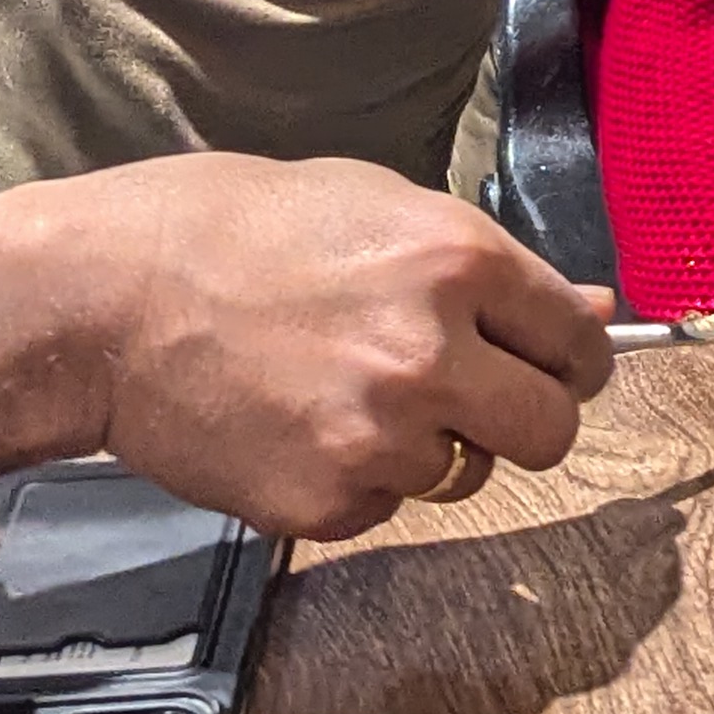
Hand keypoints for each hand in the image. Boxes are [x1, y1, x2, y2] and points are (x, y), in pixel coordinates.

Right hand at [0, 156, 617, 541]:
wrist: (119, 300)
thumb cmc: (248, 232)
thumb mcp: (384, 208)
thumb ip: (494, 270)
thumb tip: (593, 310)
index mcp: (459, 261)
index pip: (578, 343)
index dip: (575, 359)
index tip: (561, 366)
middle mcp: (433, 354)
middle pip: (550, 430)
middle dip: (528, 417)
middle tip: (482, 398)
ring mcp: (379, 438)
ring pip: (466, 471)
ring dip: (434, 444)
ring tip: (356, 392)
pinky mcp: (327, 505)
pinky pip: (388, 505)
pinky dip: (362, 477)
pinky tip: (307, 424)